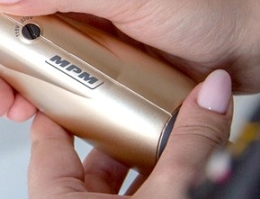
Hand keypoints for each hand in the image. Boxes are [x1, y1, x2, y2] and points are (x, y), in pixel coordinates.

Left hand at [28, 69, 232, 197]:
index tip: (89, 74)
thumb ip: (190, 145)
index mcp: (55, 198)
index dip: (71, 99)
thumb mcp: (168, 194)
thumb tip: (210, 95)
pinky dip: (155, 182)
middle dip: (120, 127)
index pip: (48, 133)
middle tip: (142, 100)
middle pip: (89, 153)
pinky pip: (135, 196)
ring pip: (116, 180)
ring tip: (169, 131)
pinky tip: (179, 168)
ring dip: (143, 158)